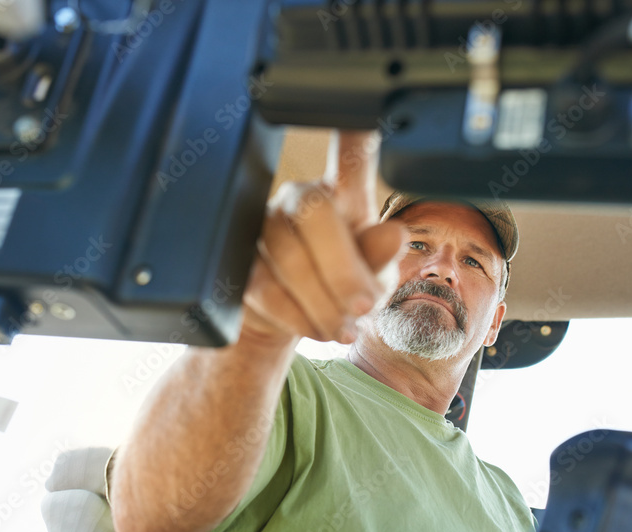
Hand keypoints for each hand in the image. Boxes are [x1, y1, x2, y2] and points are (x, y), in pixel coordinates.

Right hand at [241, 131, 407, 346]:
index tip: (365, 101)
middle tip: (362, 307)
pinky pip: (264, 285)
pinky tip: (316, 328)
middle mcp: (299, 199)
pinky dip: (296, 315)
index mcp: (342, 195)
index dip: (355, 127)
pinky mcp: (238, 260)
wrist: (293, 323)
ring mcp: (263, 225)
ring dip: (322, 302)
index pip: (351, 153)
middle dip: (343, 269)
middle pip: (314, 212)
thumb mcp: (373, 278)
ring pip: (288, 255)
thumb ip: (380, 258)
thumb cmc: (340, 288)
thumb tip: (393, 235)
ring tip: (343, 329)